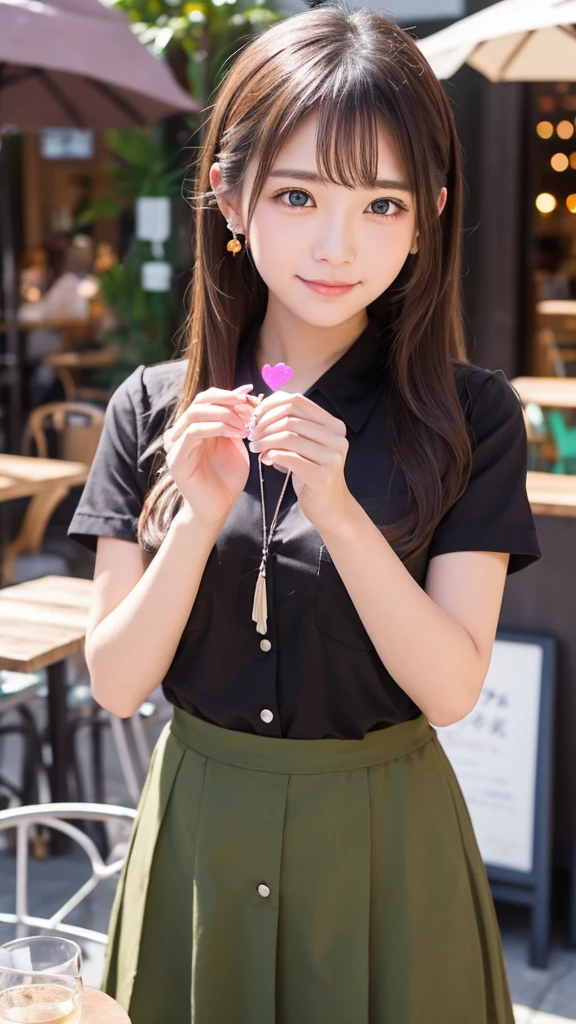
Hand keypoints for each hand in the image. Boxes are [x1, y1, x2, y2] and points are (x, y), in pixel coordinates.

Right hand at [163, 385, 257, 526]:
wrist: (218, 509)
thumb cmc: (228, 479)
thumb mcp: (236, 444)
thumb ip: (237, 422)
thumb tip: (246, 393)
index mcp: (195, 426)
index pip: (207, 398)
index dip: (229, 394)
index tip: (252, 396)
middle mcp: (182, 431)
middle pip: (200, 401)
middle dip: (228, 400)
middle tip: (250, 407)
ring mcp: (176, 444)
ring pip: (196, 413)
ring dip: (225, 414)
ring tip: (247, 423)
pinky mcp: (176, 458)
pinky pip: (194, 433)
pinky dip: (218, 428)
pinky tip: (238, 434)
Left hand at [248, 390, 351, 529]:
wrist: (329, 507)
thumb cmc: (311, 473)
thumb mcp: (302, 445)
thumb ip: (286, 426)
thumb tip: (254, 405)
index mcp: (332, 424)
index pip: (297, 400)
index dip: (270, 405)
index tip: (255, 418)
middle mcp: (337, 437)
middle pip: (290, 418)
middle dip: (264, 424)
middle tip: (251, 435)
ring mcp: (332, 456)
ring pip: (288, 436)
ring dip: (265, 440)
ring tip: (255, 447)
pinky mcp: (323, 475)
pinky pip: (290, 458)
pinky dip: (272, 455)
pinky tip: (265, 459)